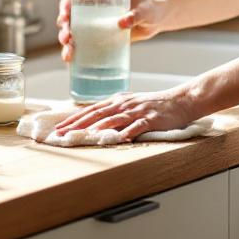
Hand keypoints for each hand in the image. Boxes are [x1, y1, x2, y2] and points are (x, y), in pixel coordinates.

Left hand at [52, 87, 202, 141]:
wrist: (180, 101)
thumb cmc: (154, 106)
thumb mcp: (130, 105)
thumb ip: (113, 113)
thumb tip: (94, 123)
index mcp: (117, 101)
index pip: (90, 110)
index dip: (73, 118)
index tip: (58, 127)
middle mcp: (124, 104)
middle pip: (96, 113)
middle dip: (77, 123)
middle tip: (61, 132)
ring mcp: (137, 111)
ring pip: (113, 119)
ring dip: (97, 127)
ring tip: (83, 135)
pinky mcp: (150, 118)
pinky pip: (137, 126)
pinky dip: (128, 132)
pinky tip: (119, 138)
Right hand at [56, 0, 167, 62]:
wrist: (156, 21)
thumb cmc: (151, 9)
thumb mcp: (144, 10)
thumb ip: (136, 14)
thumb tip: (123, 23)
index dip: (66, 5)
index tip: (65, 15)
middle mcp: (93, 5)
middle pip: (71, 15)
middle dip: (64, 27)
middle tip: (67, 37)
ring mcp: (94, 21)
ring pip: (73, 30)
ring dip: (66, 41)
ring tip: (69, 53)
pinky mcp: (98, 36)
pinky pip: (82, 42)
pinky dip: (74, 51)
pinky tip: (70, 60)